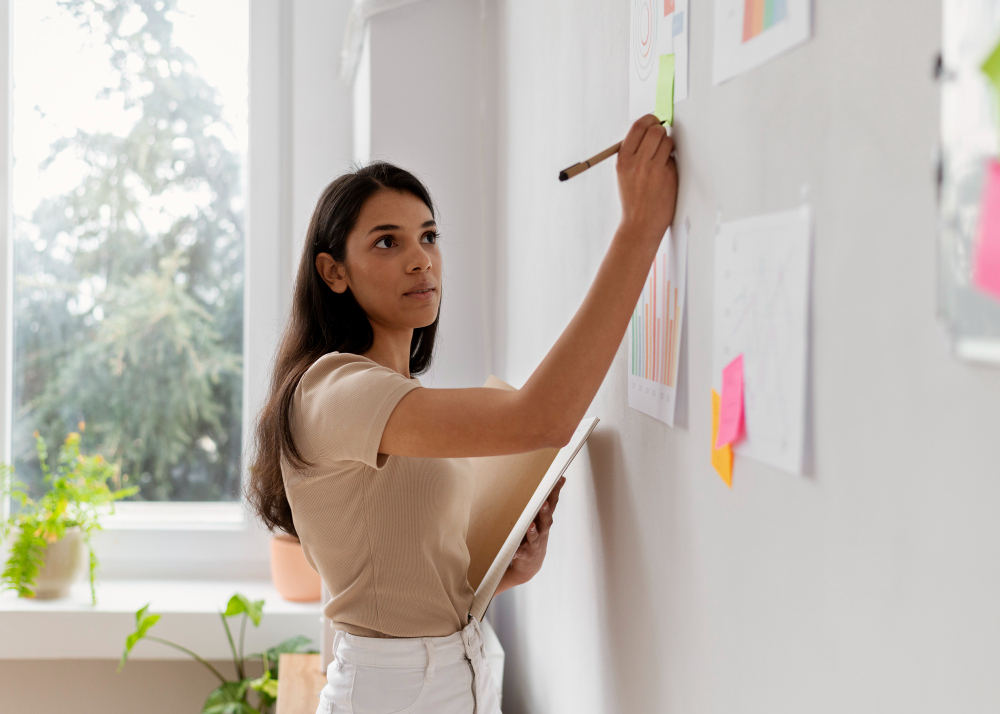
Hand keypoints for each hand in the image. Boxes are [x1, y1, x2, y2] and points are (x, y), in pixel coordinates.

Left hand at [494, 477, 565, 594]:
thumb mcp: (542, 517)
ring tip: (531, 525)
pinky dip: (517, 552)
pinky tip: (514, 551)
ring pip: (535, 537)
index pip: (552, 504)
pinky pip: (520, 553)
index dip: (556, 492)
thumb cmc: (535, 534)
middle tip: (543, 503)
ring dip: (533, 531)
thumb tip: (560, 479)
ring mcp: (534, 544)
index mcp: (545, 520)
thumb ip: (547, 500)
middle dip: (545, 512)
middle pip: (546, 520)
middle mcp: (542, 531)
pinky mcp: (524, 554)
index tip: (559, 480)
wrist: (530, 564)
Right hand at [616, 114, 677, 241]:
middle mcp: (637, 162)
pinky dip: (671, 161)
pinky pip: (673, 157)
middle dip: (660, 131)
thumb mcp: (623, 173)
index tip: (654, 122)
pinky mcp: (668, 176)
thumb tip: (649, 128)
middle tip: (661, 138)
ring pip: (667, 141)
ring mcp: (653, 169)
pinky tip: (665, 173)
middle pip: (655, 130)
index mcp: (623, 159)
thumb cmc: (633, 198)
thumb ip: (633, 152)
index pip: (638, 126)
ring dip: (668, 145)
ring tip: (662, 157)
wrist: (640, 223)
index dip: (649, 120)